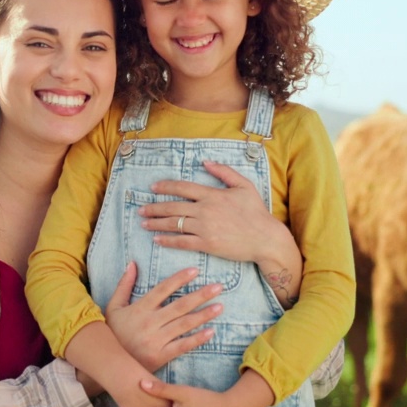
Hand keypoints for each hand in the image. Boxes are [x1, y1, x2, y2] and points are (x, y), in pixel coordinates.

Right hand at [105, 262, 223, 372]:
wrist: (108, 363)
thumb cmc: (113, 332)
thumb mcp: (114, 306)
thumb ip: (124, 285)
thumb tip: (133, 263)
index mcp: (140, 308)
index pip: (162, 289)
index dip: (179, 279)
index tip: (195, 271)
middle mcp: (149, 322)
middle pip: (179, 306)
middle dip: (200, 295)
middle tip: (218, 287)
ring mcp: (155, 340)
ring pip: (183, 325)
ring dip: (203, 315)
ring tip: (220, 306)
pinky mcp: (159, 356)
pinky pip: (181, 346)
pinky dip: (196, 339)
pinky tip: (210, 332)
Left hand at [139, 160, 288, 263]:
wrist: (265, 238)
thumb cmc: (256, 212)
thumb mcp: (244, 186)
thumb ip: (224, 172)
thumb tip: (205, 162)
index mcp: (212, 195)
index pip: (183, 188)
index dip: (165, 186)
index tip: (153, 187)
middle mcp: (205, 210)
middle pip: (173, 207)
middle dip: (154, 207)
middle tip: (141, 209)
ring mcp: (205, 228)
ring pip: (174, 224)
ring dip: (156, 223)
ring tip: (144, 223)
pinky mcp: (207, 244)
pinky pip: (182, 242)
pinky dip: (167, 240)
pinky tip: (157, 239)